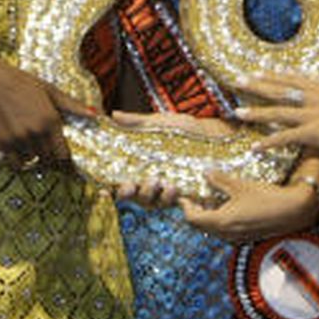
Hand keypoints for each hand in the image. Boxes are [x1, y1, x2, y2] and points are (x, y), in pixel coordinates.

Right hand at [0, 51, 89, 169]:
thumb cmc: (19, 80)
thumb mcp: (48, 89)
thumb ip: (72, 105)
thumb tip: (95, 114)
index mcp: (51, 119)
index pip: (64, 154)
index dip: (66, 160)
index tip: (66, 160)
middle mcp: (36, 132)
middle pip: (50, 160)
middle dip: (51, 158)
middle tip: (48, 151)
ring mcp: (19, 139)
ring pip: (34, 161)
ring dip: (36, 157)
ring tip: (33, 145)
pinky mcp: (3, 143)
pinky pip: (17, 163)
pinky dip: (20, 160)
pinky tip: (20, 148)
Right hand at [110, 109, 231, 206]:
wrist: (214, 137)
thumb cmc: (186, 129)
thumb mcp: (159, 123)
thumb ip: (136, 122)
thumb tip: (113, 115)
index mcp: (142, 164)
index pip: (121, 180)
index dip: (111, 188)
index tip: (103, 191)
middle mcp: (151, 180)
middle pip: (132, 195)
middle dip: (128, 193)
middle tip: (131, 185)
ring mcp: (167, 189)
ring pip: (150, 203)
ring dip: (149, 195)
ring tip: (158, 182)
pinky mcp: (184, 195)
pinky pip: (171, 204)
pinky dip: (168, 198)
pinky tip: (173, 186)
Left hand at [181, 170, 318, 244]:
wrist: (293, 211)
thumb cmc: (266, 196)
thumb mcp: (239, 185)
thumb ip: (219, 180)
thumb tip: (205, 173)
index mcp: (222, 222)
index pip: (193, 219)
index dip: (185, 206)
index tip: (183, 195)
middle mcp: (228, 234)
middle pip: (201, 226)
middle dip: (194, 212)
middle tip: (194, 196)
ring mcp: (238, 237)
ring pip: (213, 230)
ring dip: (207, 216)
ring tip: (209, 199)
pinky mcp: (247, 236)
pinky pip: (226, 231)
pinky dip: (220, 220)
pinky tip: (226, 206)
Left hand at [232, 62, 318, 156]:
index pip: (291, 79)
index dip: (272, 76)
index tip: (257, 71)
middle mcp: (312, 97)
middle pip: (278, 90)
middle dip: (256, 85)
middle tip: (236, 81)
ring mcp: (311, 115)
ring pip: (276, 112)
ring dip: (255, 112)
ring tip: (237, 112)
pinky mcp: (313, 133)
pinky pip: (284, 138)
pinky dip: (267, 143)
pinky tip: (254, 147)